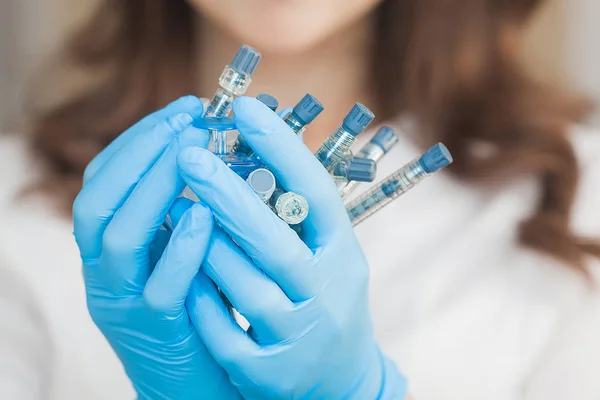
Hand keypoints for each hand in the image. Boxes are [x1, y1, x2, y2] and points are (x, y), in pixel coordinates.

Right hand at [73, 96, 239, 398]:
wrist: (193, 380)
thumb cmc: (195, 304)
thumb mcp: (176, 250)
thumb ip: (181, 210)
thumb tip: (214, 153)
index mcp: (109, 245)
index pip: (105, 179)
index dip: (140, 139)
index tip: (185, 109)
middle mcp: (104, 269)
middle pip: (99, 200)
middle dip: (143, 151)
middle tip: (189, 119)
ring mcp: (123, 300)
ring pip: (118, 238)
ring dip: (154, 187)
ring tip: (193, 152)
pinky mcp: (154, 330)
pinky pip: (158, 285)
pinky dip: (180, 245)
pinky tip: (206, 214)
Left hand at [177, 97, 407, 398]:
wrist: (341, 379)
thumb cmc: (323, 295)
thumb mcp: (327, 252)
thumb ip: (298, 212)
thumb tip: (258, 145)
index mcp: (342, 253)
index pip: (316, 193)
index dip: (283, 150)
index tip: (245, 109)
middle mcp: (326, 292)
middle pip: (273, 241)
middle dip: (228, 195)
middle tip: (188, 155)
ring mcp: (299, 334)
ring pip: (244, 286)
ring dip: (206, 248)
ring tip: (177, 211)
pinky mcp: (270, 371)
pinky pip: (224, 333)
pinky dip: (201, 302)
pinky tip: (181, 275)